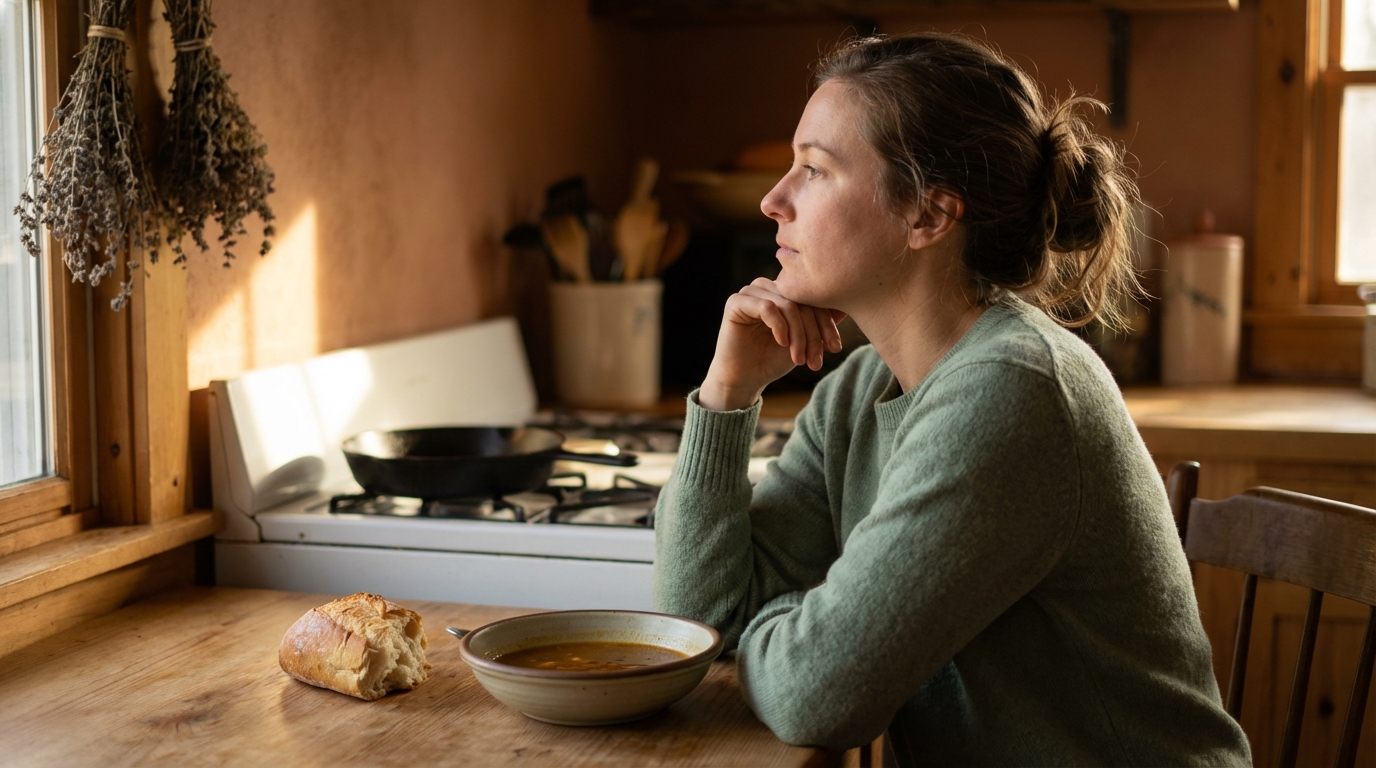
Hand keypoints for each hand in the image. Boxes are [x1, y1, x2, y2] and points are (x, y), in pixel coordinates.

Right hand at [698, 278, 845, 411]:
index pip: (813, 298)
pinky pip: (767, 307)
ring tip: (800, 359)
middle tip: (816, 359)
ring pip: (788, 304)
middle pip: (802, 301)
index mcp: (784, 291)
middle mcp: (768, 287)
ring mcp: (751, 292)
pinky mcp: (736, 302)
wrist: (745, 379)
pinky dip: (779, 327)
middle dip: (814, 333)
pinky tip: (782, 344)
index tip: (835, 348)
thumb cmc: (773, 359)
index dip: (827, 322)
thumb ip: (821, 323)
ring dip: (798, 334)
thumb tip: (846, 307)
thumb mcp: (805, 341)